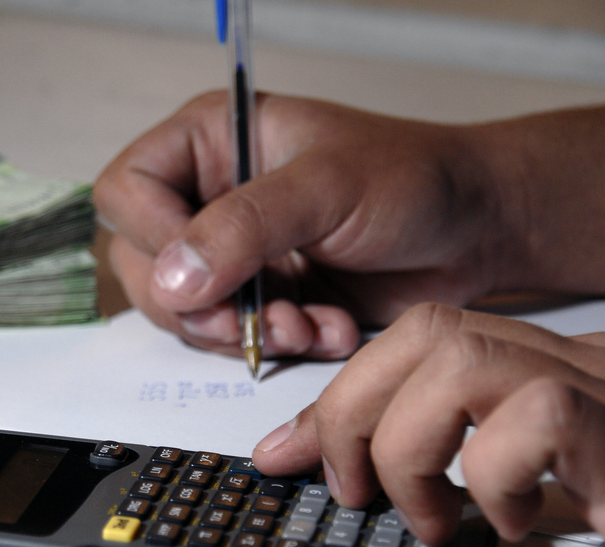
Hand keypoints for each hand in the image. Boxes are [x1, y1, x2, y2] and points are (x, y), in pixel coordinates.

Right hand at [94, 93, 604, 361]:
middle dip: (199, 305)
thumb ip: (244, 227)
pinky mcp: (260, 297)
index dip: (152, 238)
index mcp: (211, 142)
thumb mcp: (327, 187)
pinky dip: (274, 345)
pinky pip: (232, 337)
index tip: (201, 274)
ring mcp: (232, 252)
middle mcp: (209, 196)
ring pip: (183, 311)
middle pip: (142, 262)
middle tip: (250, 322)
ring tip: (306, 326)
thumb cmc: (413, 180)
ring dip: (242, 332)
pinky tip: (326, 331)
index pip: (127, 190)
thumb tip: (171, 282)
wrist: (476, 231)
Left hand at [252, 303, 604, 546]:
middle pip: (425, 333)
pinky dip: (498, 476)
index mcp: (539, 366)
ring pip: (463, 362)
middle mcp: (574, 363)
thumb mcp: (522, 484)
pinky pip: (541, 417)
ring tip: (430, 514)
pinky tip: (511, 521)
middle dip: (354, 413)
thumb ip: (441, 459)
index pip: (415, 338)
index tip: (289, 451)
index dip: (339, 391)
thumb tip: (344, 466)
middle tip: (355, 491)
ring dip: (413, 447)